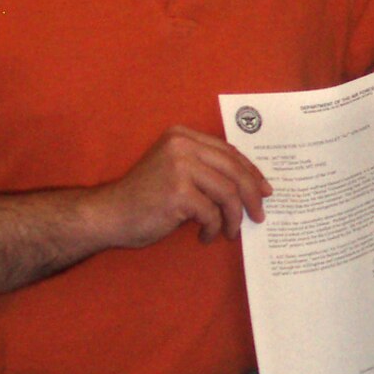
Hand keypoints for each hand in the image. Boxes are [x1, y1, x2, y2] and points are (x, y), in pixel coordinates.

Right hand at [93, 125, 272, 247]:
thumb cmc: (144, 198)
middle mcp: (182, 145)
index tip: (264, 190)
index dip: (251, 172)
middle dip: (252, 195)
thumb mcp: (175, 171)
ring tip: (231, 232)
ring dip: (234, 217)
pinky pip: (212, 213)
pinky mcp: (178, 192)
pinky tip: (205, 237)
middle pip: (234, 170)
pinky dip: (213, 229)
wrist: (109, 214)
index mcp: (182, 136)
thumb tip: (252, 185)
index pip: (228, 152)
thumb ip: (205, 169)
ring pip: (228, 193)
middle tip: (259, 215)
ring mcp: (179, 167)